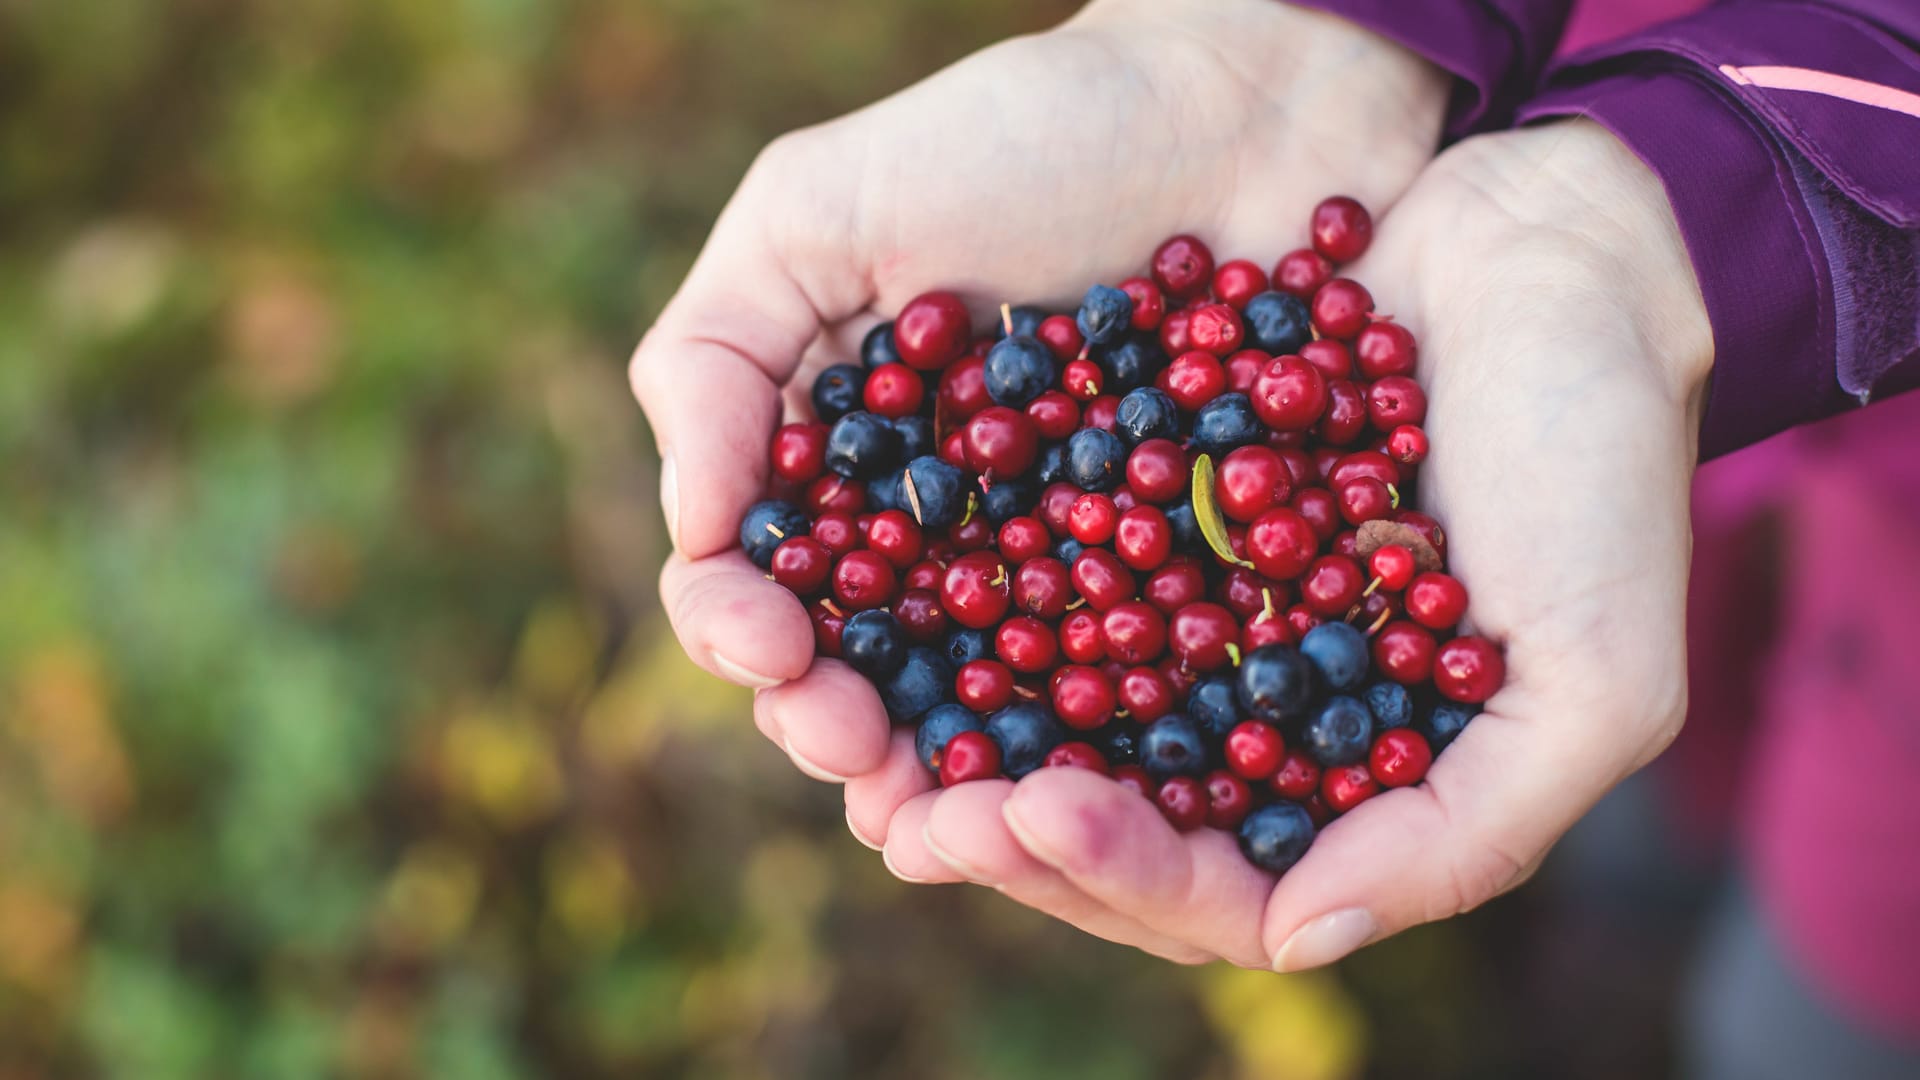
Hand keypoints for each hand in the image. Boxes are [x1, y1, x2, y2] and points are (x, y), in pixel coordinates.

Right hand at [632, 0, 1446, 928]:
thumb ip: (716, 356)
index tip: (772, 643)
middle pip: (859, 676)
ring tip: (948, 814)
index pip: (755, 586)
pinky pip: (1123, 694)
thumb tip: (693, 535)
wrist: (1245, 103)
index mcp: (838, 465)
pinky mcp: (1176, 589)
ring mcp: (1055, 573)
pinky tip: (1077, 791)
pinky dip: (1089, 754)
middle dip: (839, 730)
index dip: (743, 632)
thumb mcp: (820, 210)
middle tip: (859, 746)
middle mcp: (936, 539)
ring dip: (949, 782)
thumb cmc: (1023, 134)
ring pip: (978, 717)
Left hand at [923, 120, 1714, 966]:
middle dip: (1009, 832)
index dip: (1124, 871)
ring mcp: (1191, 612)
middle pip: (1110, 820)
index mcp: (1353, 783)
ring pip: (1051, 716)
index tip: (1036, 814)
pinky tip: (886, 600)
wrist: (1547, 247)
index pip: (1221, 886)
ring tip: (862, 740)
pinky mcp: (1140, 507)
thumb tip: (1296, 937)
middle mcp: (1255, 715)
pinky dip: (963, 605)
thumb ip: (1465, 832)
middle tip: (909, 814)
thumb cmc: (1599, 461)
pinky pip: (1036, 577)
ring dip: (956, 743)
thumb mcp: (1593, 677)